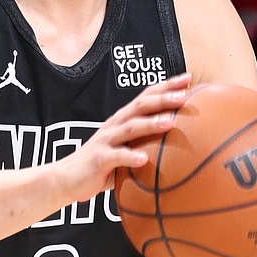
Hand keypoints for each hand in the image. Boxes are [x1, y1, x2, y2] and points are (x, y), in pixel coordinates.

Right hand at [59, 74, 191, 203]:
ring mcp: (106, 140)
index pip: (147, 97)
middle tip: (183, 96)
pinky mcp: (99, 159)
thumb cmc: (104, 165)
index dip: (166, 86)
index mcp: (124, 119)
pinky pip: (116, 157)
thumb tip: (181, 145)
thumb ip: (148, 143)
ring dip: (150, 124)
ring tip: (169, 122)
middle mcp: (115, 125)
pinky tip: (144, 159)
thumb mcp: (128, 149)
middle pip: (140, 106)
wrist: (68, 177)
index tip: (189, 79)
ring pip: (130, 128)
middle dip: (162, 99)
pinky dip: (130, 157)